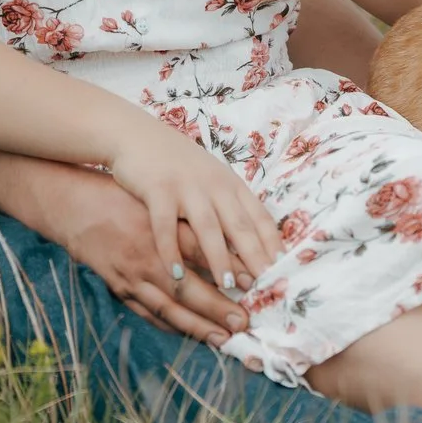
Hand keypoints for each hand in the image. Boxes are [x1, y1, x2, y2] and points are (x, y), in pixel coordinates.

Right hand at [54, 173, 247, 344]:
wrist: (72, 204)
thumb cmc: (121, 197)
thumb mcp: (156, 201)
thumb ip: (188, 223)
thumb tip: (226, 242)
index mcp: (159, 227)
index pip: (199, 251)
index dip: (227, 267)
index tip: (253, 284)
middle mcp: (145, 254)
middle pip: (185, 287)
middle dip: (216, 308)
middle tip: (243, 323)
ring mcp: (129, 274)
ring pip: (167, 307)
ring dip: (196, 325)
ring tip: (222, 338)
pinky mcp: (118, 286)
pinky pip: (147, 312)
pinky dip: (169, 325)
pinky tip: (188, 333)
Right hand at [103, 118, 282, 293]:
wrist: (138, 136)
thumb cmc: (179, 165)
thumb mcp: (212, 180)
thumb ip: (230, 207)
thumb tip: (253, 246)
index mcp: (231, 185)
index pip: (260, 218)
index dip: (272, 245)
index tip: (283, 272)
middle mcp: (214, 186)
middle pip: (240, 225)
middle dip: (254, 257)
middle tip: (265, 286)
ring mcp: (187, 187)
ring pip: (208, 227)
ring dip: (219, 258)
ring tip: (227, 285)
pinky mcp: (158, 190)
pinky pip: (166, 225)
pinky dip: (171, 250)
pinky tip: (176, 273)